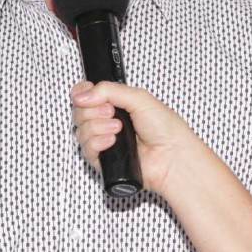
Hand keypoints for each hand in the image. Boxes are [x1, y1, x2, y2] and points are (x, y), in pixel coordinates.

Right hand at [71, 81, 203, 195]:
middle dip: (93, 110)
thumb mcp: (139, 98)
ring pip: (81, 130)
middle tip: (112, 112)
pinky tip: (112, 141)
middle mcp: (108, 122)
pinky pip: (86, 149)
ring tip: (118, 128)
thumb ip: (108, 90)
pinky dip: (97, 142)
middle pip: (79, 112)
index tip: (88, 93)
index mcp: (116, 104)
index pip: (86, 95)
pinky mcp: (103, 160)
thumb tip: (83, 94)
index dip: (82, 93)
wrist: (172, 156)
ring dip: (98, 127)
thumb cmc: (165, 129)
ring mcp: (104, 141)